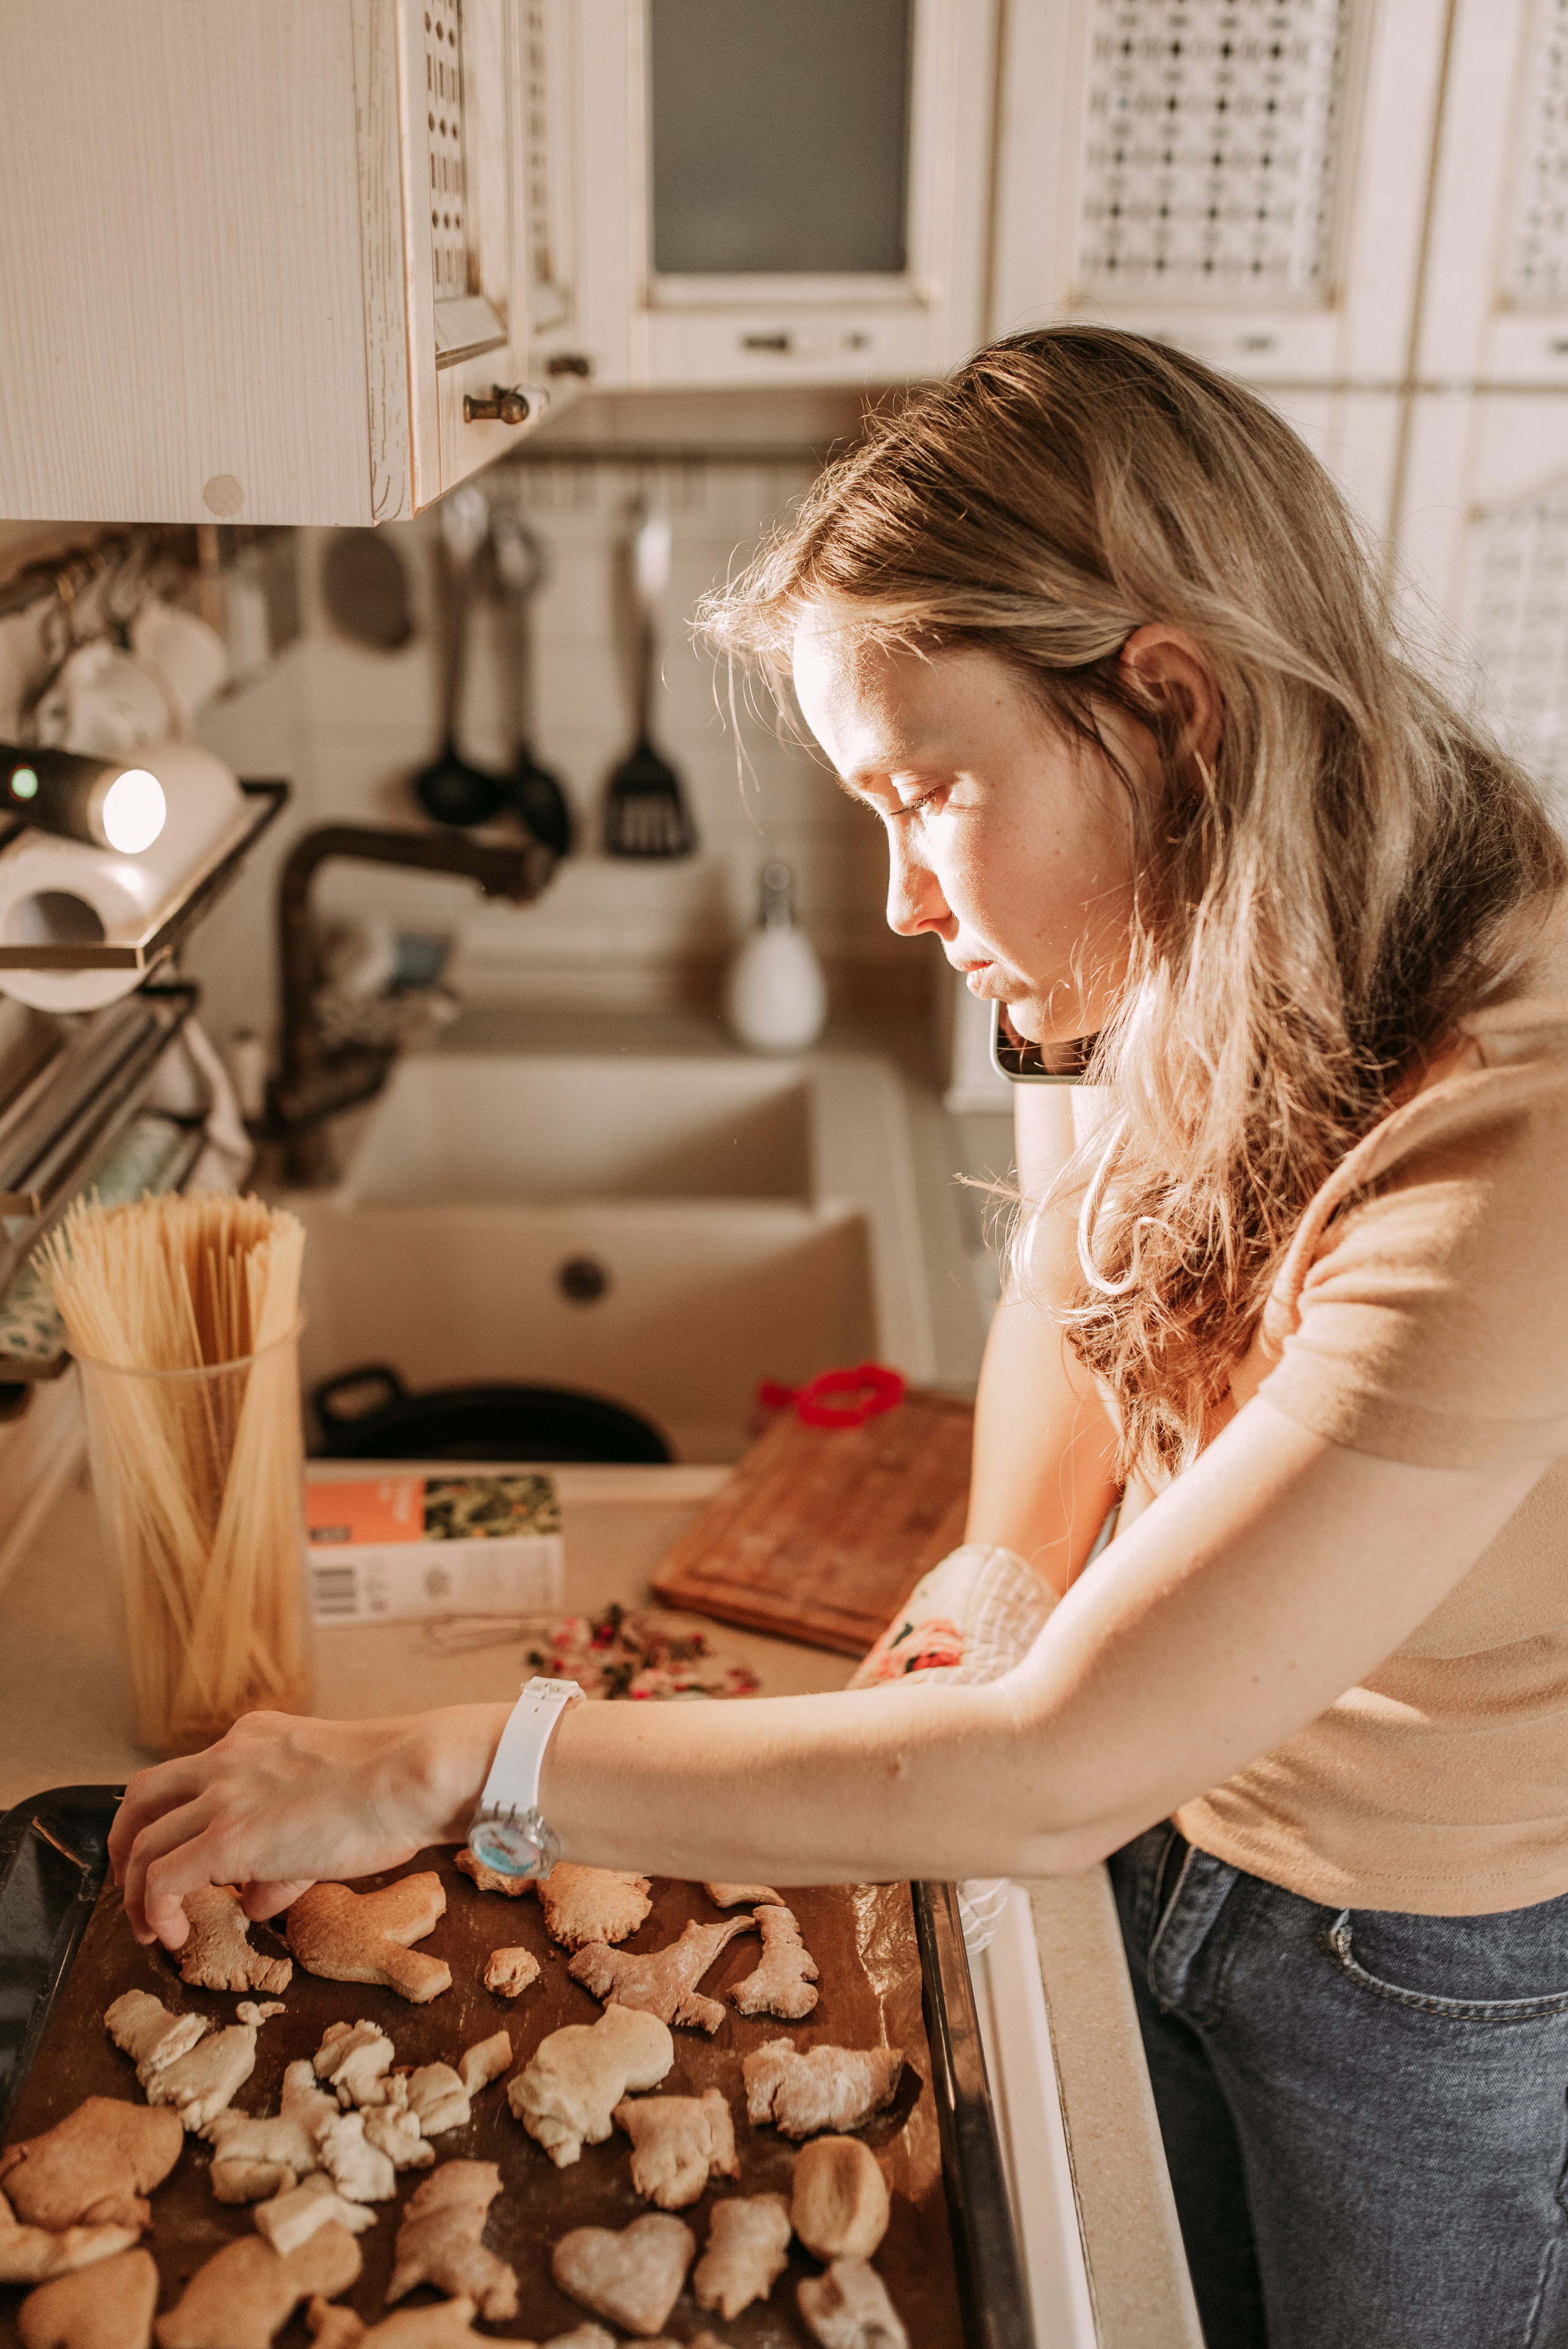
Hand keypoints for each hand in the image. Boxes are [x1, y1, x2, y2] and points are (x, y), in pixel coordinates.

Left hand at [108, 1704, 503, 1949]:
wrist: (413, 1776)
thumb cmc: (394, 1788)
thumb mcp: (327, 1805)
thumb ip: (284, 1850)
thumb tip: (259, 1897)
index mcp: (256, 1738)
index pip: (193, 1775)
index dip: (175, 1821)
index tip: (180, 1858)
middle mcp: (229, 1756)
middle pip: (142, 1796)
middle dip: (126, 1845)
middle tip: (132, 1885)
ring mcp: (224, 1794)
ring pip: (143, 1840)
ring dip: (133, 1890)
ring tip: (147, 1928)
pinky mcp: (228, 1837)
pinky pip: (162, 1879)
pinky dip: (154, 1911)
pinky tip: (171, 1936)